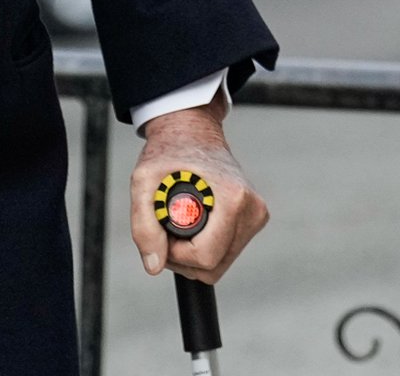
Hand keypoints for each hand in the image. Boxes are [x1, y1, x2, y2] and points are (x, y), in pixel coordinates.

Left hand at [129, 94, 267, 284]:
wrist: (192, 133)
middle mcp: (253, 210)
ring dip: (193, 254)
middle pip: (214, 265)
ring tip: (176, 223)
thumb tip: (153, 266)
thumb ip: (143, 225)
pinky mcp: (255, 219)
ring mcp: (257, 216)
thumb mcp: (143, 181)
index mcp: (233, 199)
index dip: (174, 255)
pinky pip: (227, 251)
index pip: (205, 256)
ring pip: (221, 263)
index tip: (159, 233)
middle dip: (182, 256)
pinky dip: (205, 246)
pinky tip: (192, 224)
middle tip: (164, 229)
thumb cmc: (169, 152)